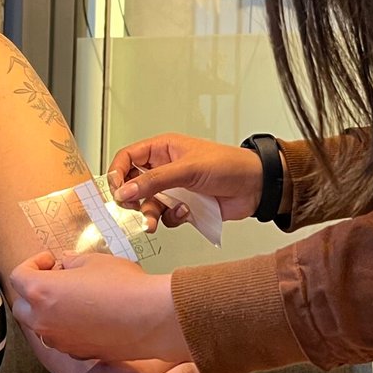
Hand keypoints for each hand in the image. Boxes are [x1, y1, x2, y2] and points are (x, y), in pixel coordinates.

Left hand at [10, 251, 190, 364]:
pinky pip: (62, 339)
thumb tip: (65, 265)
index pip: (18, 276)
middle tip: (56, 279)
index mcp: (41, 293)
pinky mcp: (77, 354)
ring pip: (41, 326)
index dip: (32, 264)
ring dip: (49, 312)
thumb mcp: (94, 261)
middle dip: (34, 292)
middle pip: (21, 307)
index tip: (50, 260)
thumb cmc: (122, 285)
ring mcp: (59, 341)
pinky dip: (67, 328)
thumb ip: (72, 262)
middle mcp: (43, 321)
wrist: (150, 318)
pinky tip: (90, 318)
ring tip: (75, 299)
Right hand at [108, 133, 263, 229]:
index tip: (116, 190)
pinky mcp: (184, 207)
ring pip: (147, 204)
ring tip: (153, 222)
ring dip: (148, 214)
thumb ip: (155, 181)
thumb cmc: (229, 165)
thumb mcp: (188, 169)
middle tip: (131, 209)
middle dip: (131, 200)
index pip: (127, 158)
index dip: (117, 173)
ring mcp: (174, 189)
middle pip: (133, 184)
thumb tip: (125, 190)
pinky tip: (186, 213)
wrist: (256, 187)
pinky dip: (171, 218)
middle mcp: (165, 168)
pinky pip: (165, 217)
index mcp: (163, 149)